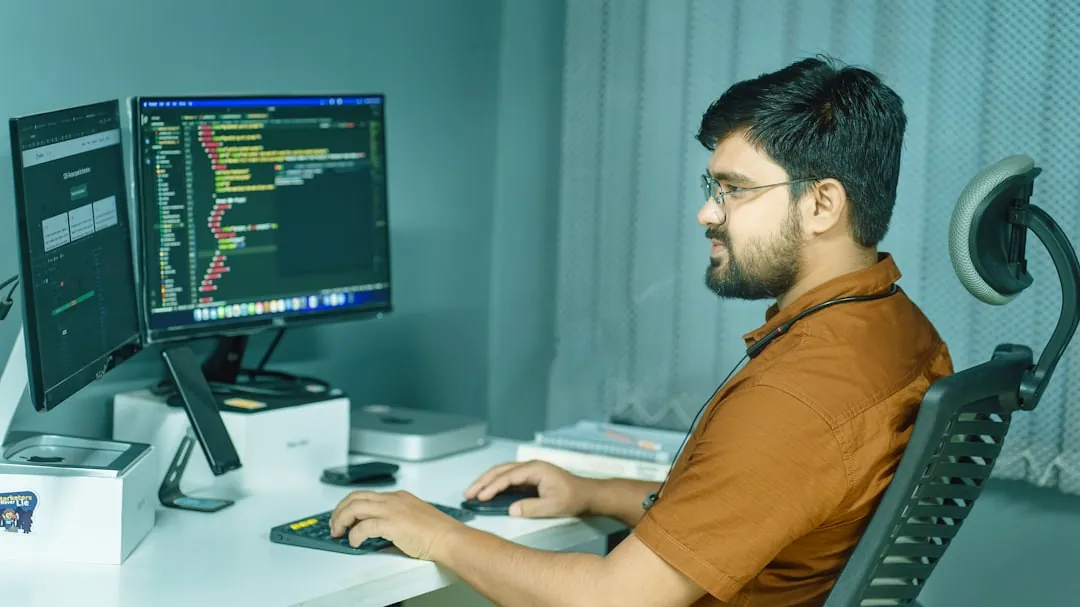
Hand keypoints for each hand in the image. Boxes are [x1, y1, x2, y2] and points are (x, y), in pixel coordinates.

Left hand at [329, 490, 463, 559]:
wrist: (448, 537)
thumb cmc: (436, 532)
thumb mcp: (413, 518)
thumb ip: (394, 519)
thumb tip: (376, 531)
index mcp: (398, 497)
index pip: (366, 495)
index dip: (350, 506)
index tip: (344, 517)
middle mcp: (393, 499)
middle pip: (355, 497)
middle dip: (340, 511)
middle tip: (335, 525)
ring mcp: (392, 509)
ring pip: (355, 507)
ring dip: (342, 520)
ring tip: (338, 532)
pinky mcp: (391, 523)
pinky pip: (364, 526)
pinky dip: (355, 535)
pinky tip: (354, 542)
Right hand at [464, 460, 592, 517]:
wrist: (587, 494)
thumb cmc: (573, 498)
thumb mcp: (553, 506)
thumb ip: (531, 507)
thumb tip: (510, 509)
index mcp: (535, 469)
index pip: (508, 476)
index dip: (492, 487)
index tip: (480, 497)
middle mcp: (530, 467)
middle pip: (500, 470)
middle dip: (483, 481)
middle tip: (468, 494)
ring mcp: (529, 471)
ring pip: (502, 473)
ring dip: (487, 482)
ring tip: (473, 493)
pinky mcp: (529, 478)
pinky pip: (508, 479)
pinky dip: (495, 485)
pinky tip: (487, 493)